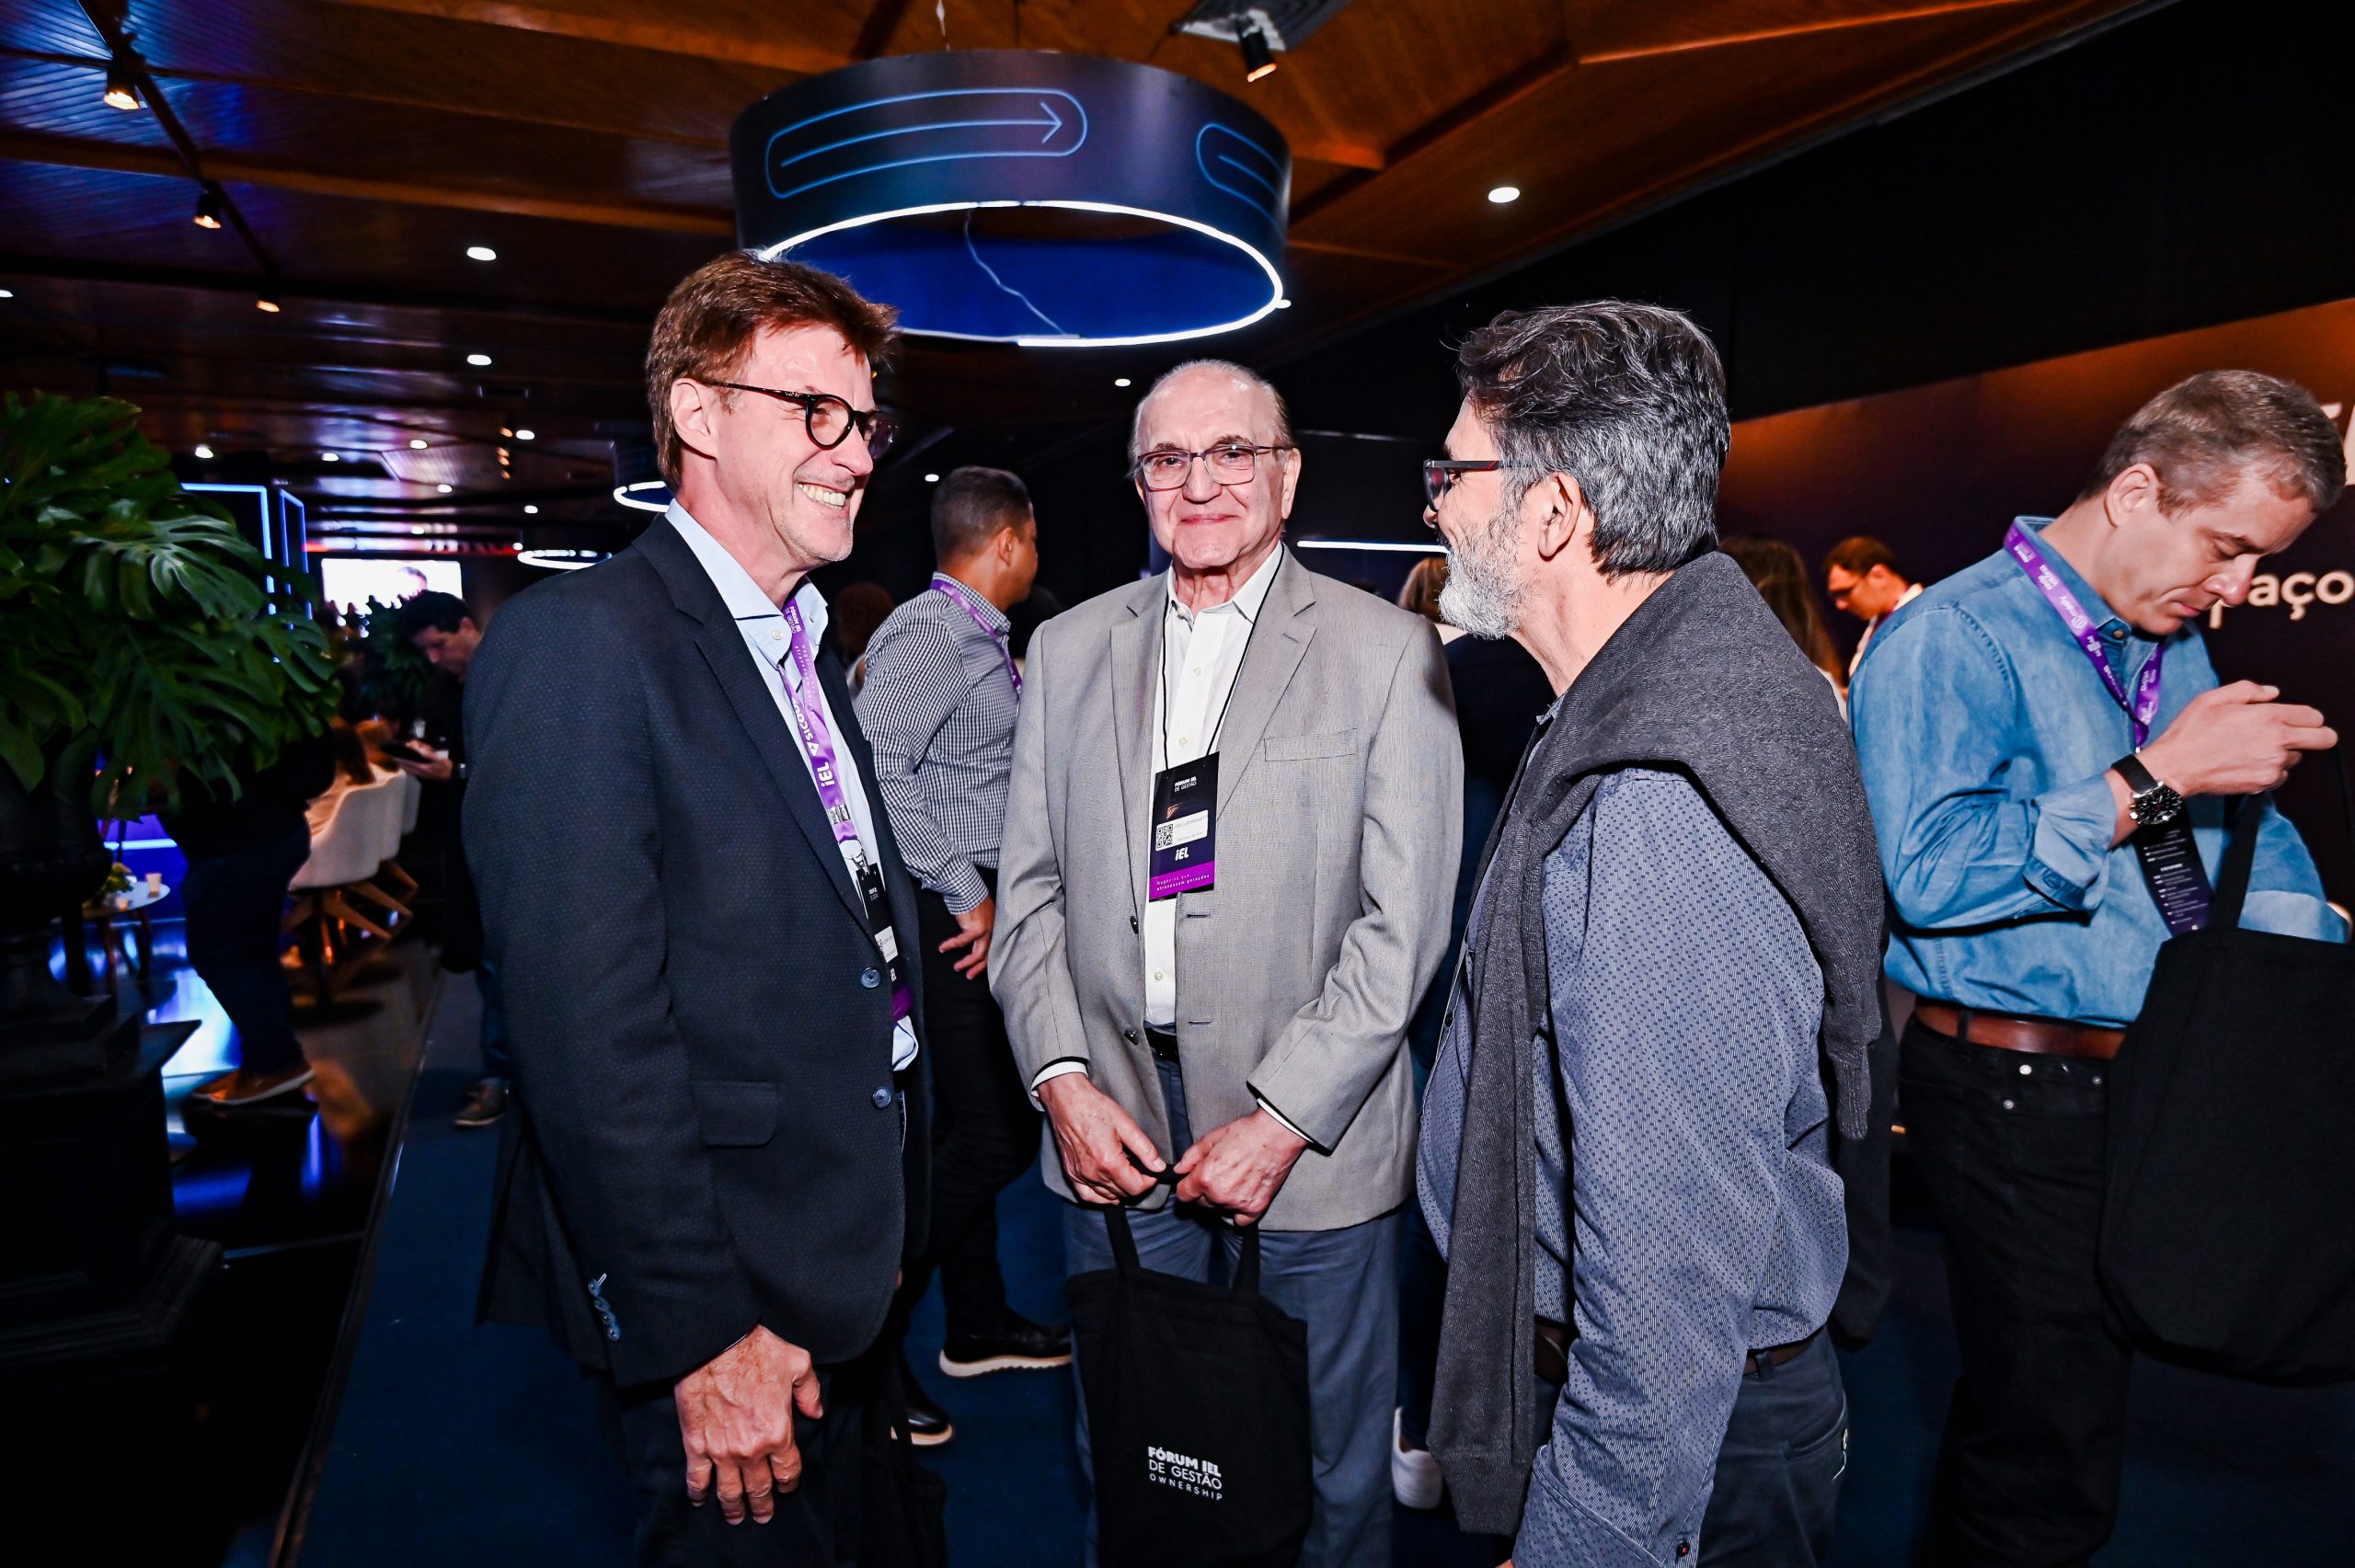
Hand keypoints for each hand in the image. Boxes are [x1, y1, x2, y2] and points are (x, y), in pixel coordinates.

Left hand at [394, 743, 455, 782]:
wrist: (451, 776)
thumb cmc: (446, 767)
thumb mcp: (439, 759)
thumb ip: (429, 755)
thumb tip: (419, 751)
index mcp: (423, 768)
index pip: (410, 764)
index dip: (402, 761)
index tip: (396, 758)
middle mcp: (421, 773)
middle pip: (407, 769)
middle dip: (401, 763)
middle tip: (396, 759)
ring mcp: (422, 775)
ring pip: (409, 771)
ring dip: (404, 767)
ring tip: (400, 762)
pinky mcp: (424, 776)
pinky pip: (413, 773)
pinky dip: (408, 770)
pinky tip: (408, 767)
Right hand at [674, 1326, 822, 1524]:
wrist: (715, 1344)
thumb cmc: (757, 1350)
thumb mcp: (798, 1364)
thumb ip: (809, 1392)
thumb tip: (816, 1413)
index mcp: (778, 1432)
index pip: (787, 1471)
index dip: (788, 1483)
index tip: (786, 1487)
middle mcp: (751, 1449)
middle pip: (759, 1488)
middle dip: (763, 1504)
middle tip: (763, 1515)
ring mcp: (722, 1451)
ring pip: (729, 1491)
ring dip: (733, 1508)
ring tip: (736, 1517)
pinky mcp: (696, 1446)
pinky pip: (697, 1478)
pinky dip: (698, 1493)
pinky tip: (700, 1501)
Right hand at [937, 895, 993, 978]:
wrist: (967, 887)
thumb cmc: (971, 897)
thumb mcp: (979, 913)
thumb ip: (979, 925)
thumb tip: (971, 936)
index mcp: (994, 926)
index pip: (992, 948)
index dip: (984, 960)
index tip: (976, 968)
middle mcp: (993, 929)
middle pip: (987, 954)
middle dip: (977, 967)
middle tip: (969, 975)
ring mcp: (986, 930)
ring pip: (978, 953)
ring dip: (966, 962)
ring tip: (957, 967)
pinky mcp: (976, 928)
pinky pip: (962, 942)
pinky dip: (951, 946)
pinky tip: (943, 948)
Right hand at [1039, 1072, 1164, 1204]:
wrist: (1068, 1100)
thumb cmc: (1095, 1108)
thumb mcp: (1126, 1124)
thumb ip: (1145, 1149)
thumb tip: (1159, 1167)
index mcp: (1109, 1162)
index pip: (1137, 1187)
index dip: (1149, 1180)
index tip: (1151, 1170)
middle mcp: (1093, 1173)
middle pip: (1124, 1193)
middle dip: (1136, 1183)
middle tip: (1139, 1167)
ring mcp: (1080, 1175)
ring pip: (1108, 1196)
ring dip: (1120, 1189)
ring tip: (1125, 1172)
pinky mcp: (1071, 1173)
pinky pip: (1087, 1195)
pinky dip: (1100, 1196)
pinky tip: (1108, 1190)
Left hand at [1173, 1109, 1308, 1224]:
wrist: (1275, 1136)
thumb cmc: (1245, 1133)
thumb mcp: (1211, 1138)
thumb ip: (1191, 1157)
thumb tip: (1178, 1170)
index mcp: (1205, 1177)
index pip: (1183, 1195)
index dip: (1186, 1187)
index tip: (1191, 1184)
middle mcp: (1219, 1194)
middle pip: (1202, 1204)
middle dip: (1205, 1193)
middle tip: (1218, 1176)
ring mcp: (1238, 1204)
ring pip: (1220, 1210)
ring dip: (1222, 1201)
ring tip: (1234, 1181)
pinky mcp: (1256, 1208)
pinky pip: (1240, 1220)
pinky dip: (1239, 1213)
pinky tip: (1242, 1197)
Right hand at [2138, 682, 2335, 796]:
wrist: (2175, 768)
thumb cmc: (2190, 733)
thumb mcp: (2212, 698)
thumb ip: (2248, 690)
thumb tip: (2271, 693)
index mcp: (2268, 717)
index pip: (2314, 717)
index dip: (2307, 717)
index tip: (2298, 720)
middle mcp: (2277, 741)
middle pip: (2323, 739)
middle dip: (2319, 736)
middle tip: (2302, 736)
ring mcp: (2273, 764)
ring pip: (2297, 758)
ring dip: (2284, 753)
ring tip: (2254, 750)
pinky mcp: (2265, 783)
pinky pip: (2280, 775)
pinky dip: (2270, 770)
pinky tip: (2248, 763)